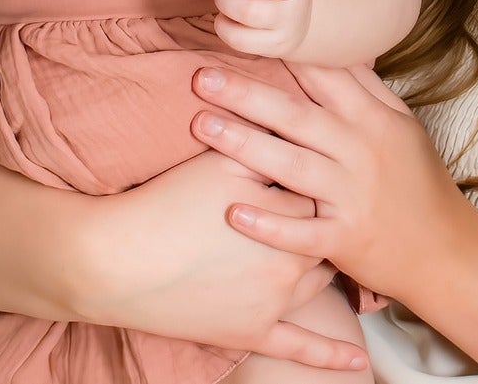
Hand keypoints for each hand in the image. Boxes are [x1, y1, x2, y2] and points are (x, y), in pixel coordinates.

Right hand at [84, 150, 370, 371]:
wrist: (118, 260)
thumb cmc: (167, 203)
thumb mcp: (219, 159)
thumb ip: (263, 139)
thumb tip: (295, 118)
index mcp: (288, 215)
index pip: (320, 190)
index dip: (314, 176)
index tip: (317, 165)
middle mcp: (291, 263)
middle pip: (326, 237)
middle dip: (328, 221)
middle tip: (332, 206)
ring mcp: (274, 303)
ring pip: (320, 283)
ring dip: (325, 267)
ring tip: (341, 257)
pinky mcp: (253, 333)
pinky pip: (301, 349)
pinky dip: (332, 355)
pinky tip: (358, 361)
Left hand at [190, 62, 467, 298]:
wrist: (447, 250)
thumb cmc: (420, 183)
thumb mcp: (404, 127)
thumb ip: (370, 90)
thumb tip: (339, 52)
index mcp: (373, 121)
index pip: (324, 79)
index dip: (284, 57)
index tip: (245, 39)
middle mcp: (360, 152)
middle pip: (296, 117)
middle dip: (247, 95)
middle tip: (201, 77)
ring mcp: (352, 196)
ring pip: (292, 166)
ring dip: (245, 145)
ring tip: (203, 126)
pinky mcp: (345, 238)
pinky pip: (302, 232)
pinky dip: (269, 224)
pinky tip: (233, 212)